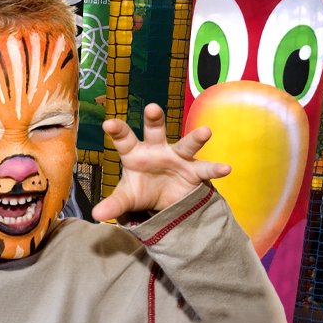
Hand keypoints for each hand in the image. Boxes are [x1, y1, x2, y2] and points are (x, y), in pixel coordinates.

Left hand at [91, 104, 230, 221]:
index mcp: (135, 153)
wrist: (164, 201)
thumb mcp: (127, 198)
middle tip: (152, 108)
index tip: (108, 123)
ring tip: (206, 132)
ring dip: (195, 138)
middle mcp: (157, 149)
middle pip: (155, 131)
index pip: (125, 139)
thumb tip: (96, 214)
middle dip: (154, 119)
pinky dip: (215, 169)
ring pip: (186, 144)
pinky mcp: (194, 170)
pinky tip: (226, 169)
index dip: (117, 131)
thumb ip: (114, 204)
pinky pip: (205, 169)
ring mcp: (177, 157)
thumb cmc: (141, 190)